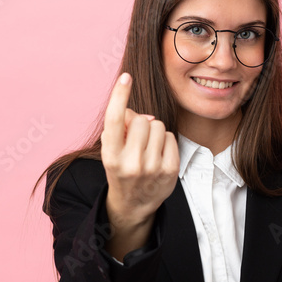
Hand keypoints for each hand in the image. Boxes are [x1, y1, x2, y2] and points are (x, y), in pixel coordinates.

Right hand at [100, 73, 178, 256]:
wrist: (133, 205)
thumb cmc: (121, 169)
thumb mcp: (111, 150)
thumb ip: (121, 128)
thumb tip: (145, 116)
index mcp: (110, 156)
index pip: (115, 120)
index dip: (119, 95)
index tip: (126, 77)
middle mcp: (130, 163)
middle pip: (141, 120)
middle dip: (140, 123)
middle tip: (136, 138)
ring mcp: (152, 169)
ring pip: (158, 126)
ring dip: (153, 131)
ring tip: (147, 147)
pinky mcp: (169, 171)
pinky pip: (170, 137)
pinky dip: (165, 141)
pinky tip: (158, 154)